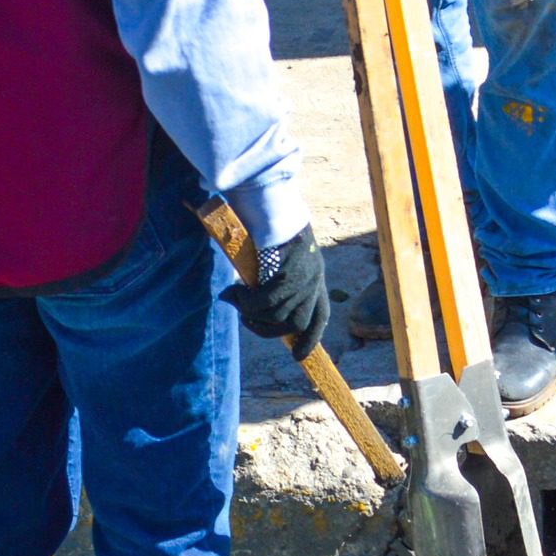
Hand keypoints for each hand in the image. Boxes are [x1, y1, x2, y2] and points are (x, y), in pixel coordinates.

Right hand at [224, 225, 329, 349]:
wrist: (271, 200)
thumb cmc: (270, 225)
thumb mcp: (280, 258)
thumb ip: (276, 281)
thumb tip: (254, 307)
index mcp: (316, 277)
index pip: (320, 316)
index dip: (310, 339)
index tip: (299, 356)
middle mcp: (315, 279)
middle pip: (296, 323)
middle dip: (268, 329)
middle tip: (246, 318)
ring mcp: (304, 277)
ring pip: (277, 315)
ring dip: (252, 315)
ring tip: (237, 301)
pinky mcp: (288, 272)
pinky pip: (264, 301)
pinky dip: (246, 302)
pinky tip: (235, 292)